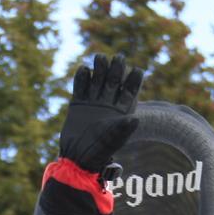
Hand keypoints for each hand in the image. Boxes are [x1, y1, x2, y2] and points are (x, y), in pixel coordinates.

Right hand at [56, 53, 142, 172]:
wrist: (76, 156)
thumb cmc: (98, 151)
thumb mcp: (113, 140)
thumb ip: (123, 129)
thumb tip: (135, 119)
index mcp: (122, 109)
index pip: (131, 90)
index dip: (134, 80)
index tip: (137, 71)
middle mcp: (109, 102)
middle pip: (114, 80)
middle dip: (116, 68)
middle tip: (118, 58)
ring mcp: (93, 101)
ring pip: (98, 79)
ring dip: (99, 68)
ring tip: (100, 58)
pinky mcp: (78, 102)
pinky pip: (81, 85)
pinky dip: (82, 77)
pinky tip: (84, 70)